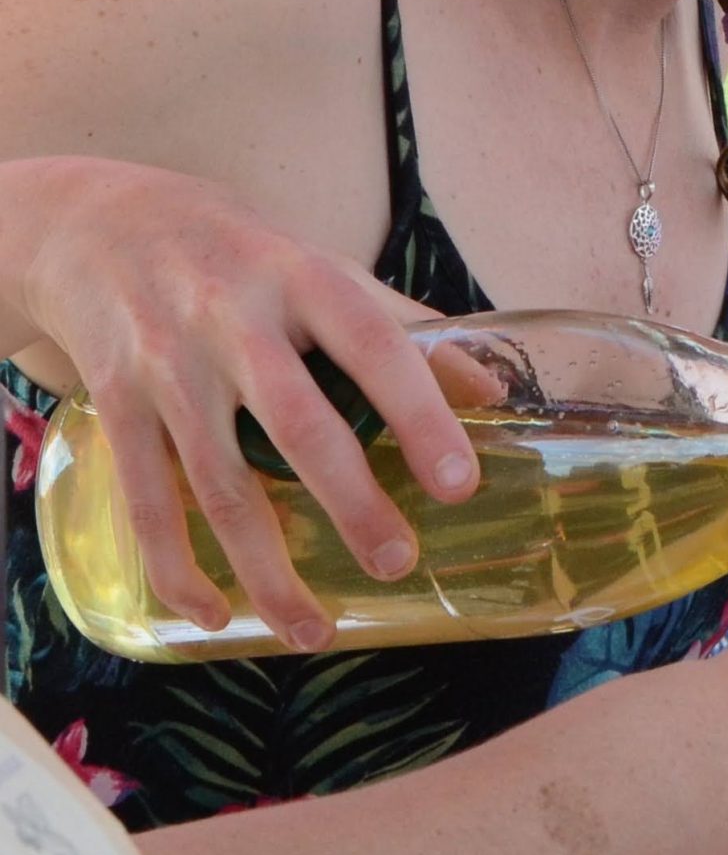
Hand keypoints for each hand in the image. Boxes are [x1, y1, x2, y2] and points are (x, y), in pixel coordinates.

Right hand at [11, 157, 476, 650]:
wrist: (105, 226)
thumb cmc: (247, 258)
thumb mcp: (327, 273)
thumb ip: (408, 332)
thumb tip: (494, 394)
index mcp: (304, 280)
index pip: (374, 346)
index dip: (420, 412)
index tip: (459, 483)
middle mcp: (233, 320)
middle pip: (298, 423)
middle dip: (350, 501)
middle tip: (396, 562)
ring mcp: (169, 367)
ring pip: (219, 483)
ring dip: (265, 567)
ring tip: (314, 629)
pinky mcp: (116, 407)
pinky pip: (148, 502)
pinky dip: (178, 568)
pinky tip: (217, 617)